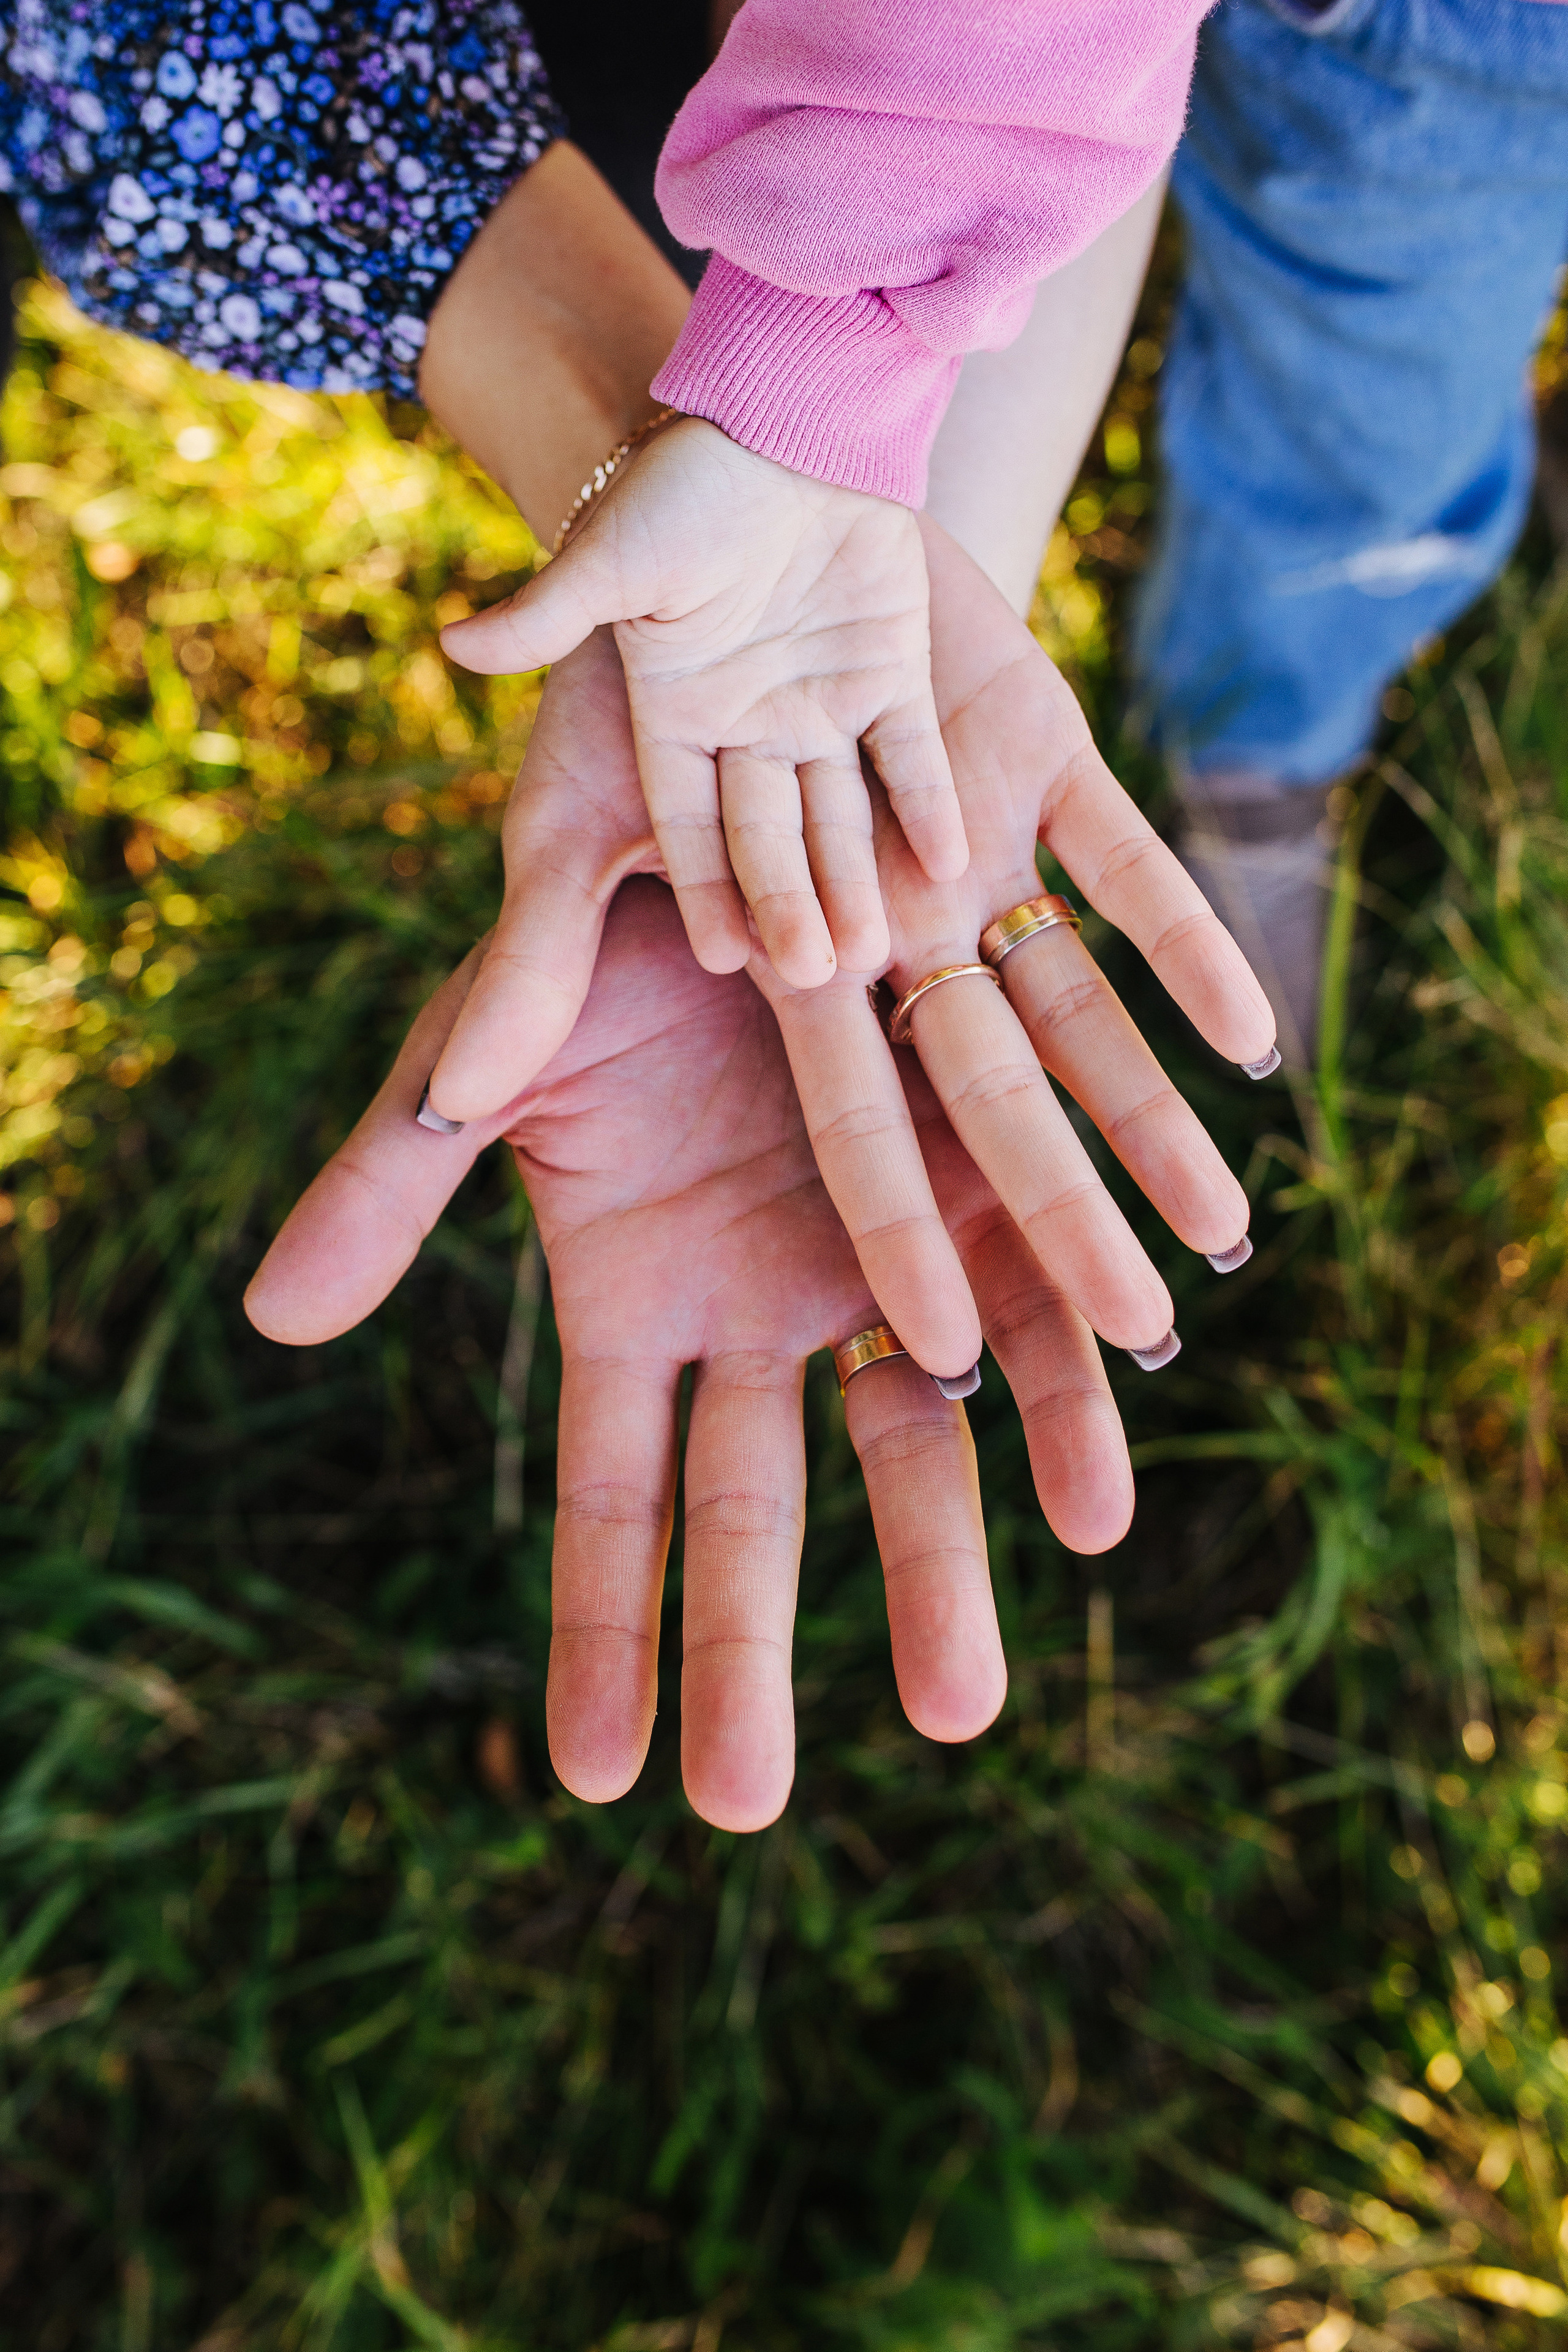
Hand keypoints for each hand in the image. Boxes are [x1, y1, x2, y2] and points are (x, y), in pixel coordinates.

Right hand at [244, 883, 1132, 1830]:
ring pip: (915, 1437)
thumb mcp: (484, 1051)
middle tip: (742, 1805)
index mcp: (633, 1296)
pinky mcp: (984, 1189)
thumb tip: (273, 1322)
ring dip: (940, 1563)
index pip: (611, 1494)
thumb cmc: (598, 929)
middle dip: (748, 1654)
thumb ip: (395, 1182)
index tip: (601, 1778)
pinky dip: (1065, 1403)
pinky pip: (1033, 1316)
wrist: (755, 816)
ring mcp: (878, 1259)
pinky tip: (1093, 1507)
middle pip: (756, 1505)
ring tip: (958, 1702)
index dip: (604, 1627)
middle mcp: (758, 1307)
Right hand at [424, 534, 1277, 1381]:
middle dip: (1052, 1213)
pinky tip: (1255, 1044)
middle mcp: (881, 926)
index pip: (848, 1119)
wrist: (738, 473)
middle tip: (1136, 1343)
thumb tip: (452, 1104)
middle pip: (979, 1095)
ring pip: (1071, 1006)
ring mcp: (969, 849)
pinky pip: (1128, 865)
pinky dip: (1187, 941)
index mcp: (778, 954)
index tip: (947, 1358)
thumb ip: (529, 957)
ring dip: (1145, 1113)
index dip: (894, 1228)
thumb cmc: (626, 642)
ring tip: (1227, 1233)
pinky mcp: (1040, 756)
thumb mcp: (570, 810)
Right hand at [439, 418, 967, 993]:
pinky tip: (947, 861)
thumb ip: (546, 613)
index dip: (706, 886)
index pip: (688, 821)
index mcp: (675, 713)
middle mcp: (747, 724)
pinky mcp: (888, 670)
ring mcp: (821, 701)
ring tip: (877, 953)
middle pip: (768, 835)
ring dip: (858, 878)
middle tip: (815, 978)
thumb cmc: (677, 479)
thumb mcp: (609, 554)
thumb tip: (455, 645)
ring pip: (841, 812)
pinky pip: (910, 753)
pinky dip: (928, 802)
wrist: (771, 406)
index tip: (725, 956)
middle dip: (789, 904)